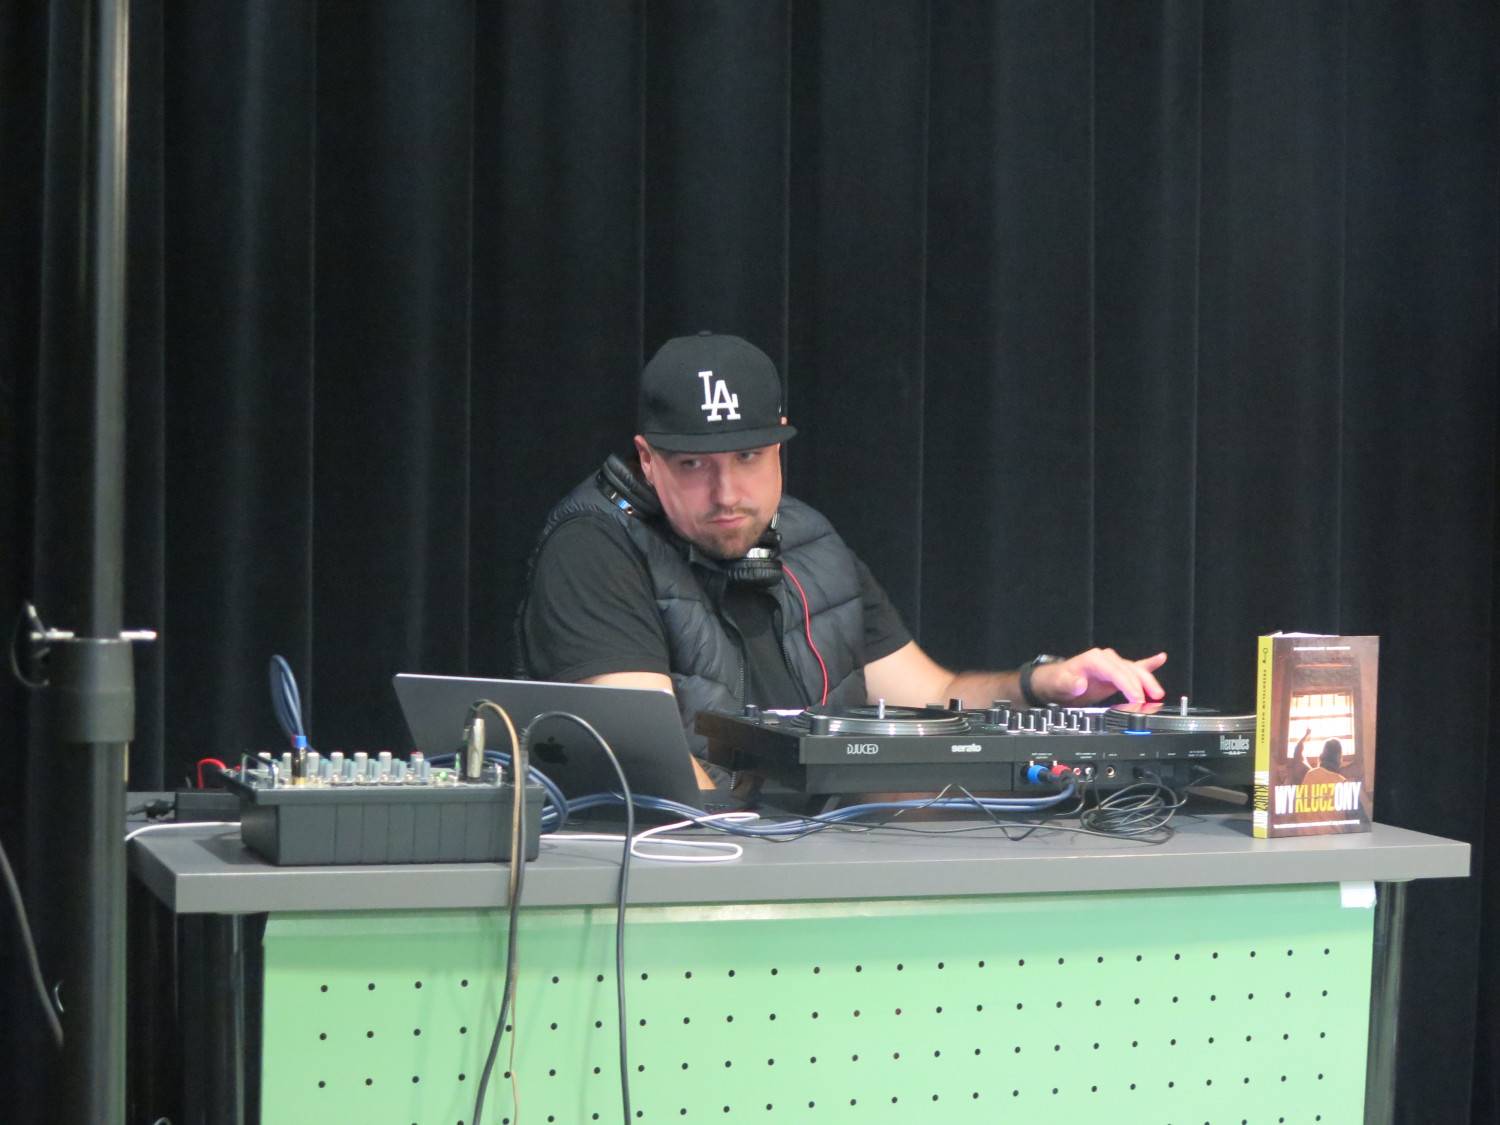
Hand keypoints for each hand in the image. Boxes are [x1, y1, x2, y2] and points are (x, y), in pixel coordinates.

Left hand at [1031, 648, 1166, 705]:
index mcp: (1094, 660)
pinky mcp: (1115, 673)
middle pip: (1130, 670)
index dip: (1129, 685)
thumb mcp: (1059, 684)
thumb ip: (1069, 684)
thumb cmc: (1057, 681)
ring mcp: (1112, 665)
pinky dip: (1148, 663)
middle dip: (1144, 683)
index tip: (1137, 699)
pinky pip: (1134, 666)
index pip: (1117, 672)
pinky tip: (1160, 658)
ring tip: (1158, 693)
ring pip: (1135, 670)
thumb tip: (1080, 683)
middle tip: (1153, 698)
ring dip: (1148, 680)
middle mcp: (1106, 660)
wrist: (1054, 681)